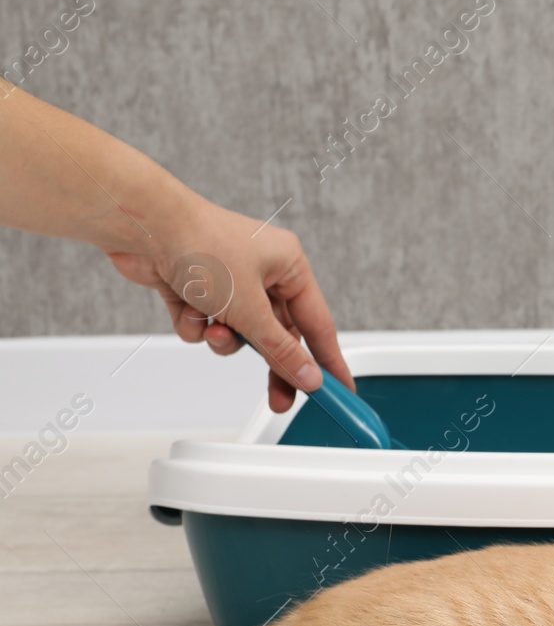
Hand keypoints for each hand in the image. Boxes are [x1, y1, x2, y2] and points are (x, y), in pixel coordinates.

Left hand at [104, 199, 354, 413]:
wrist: (142, 227)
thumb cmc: (201, 245)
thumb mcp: (251, 310)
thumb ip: (282, 350)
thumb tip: (309, 377)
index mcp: (289, 265)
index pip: (318, 324)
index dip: (328, 360)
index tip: (339, 389)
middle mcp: (262, 271)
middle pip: (276, 333)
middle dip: (269, 362)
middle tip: (279, 398)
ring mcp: (228, 279)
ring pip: (238, 332)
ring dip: (223, 338)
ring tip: (212, 329)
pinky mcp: (197, 287)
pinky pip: (207, 324)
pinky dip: (197, 324)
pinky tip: (185, 308)